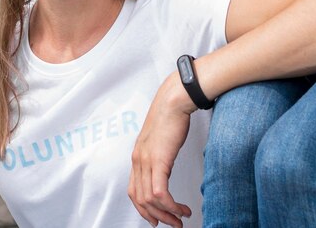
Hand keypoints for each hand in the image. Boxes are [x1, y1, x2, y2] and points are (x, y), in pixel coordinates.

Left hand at [128, 74, 195, 226]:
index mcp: (138, 157)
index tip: (156, 218)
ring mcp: (146, 161)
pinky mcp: (158, 160)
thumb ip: (159, 154)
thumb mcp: (161, 140)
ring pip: (149, 200)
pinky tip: (181, 208)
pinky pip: (159, 193)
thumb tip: (165, 167)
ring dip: (166, 214)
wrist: (173, 101)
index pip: (133, 191)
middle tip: (172, 224)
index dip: (143, 209)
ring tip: (181, 218)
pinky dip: (170, 205)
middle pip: (140, 200)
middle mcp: (138, 161)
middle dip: (157, 217)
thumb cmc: (170, 116)